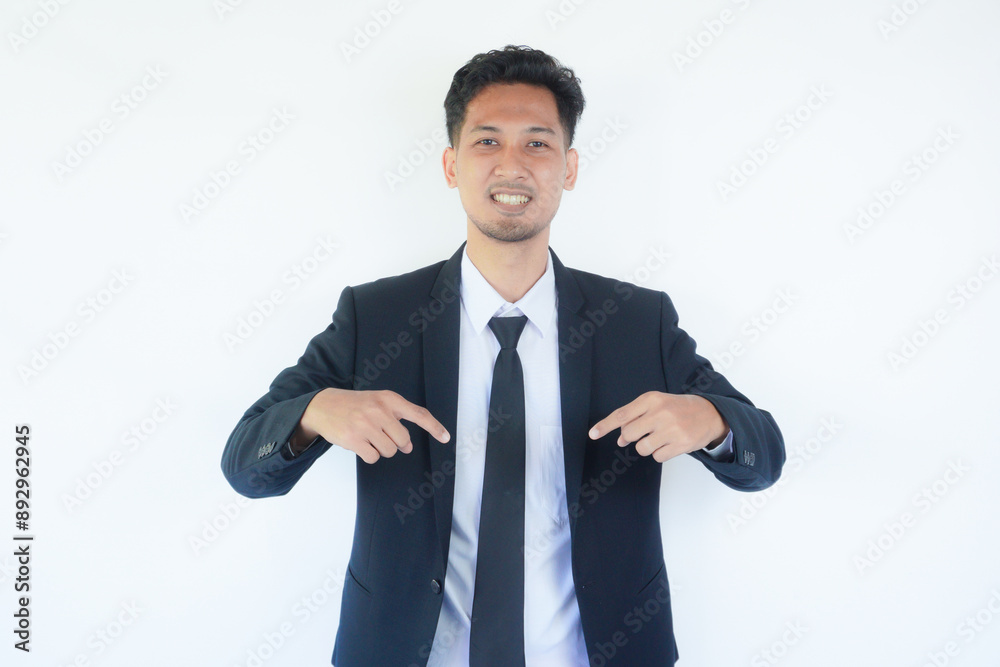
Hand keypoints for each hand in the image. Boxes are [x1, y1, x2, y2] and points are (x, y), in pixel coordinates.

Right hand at [293, 388, 449, 463]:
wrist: (324, 405)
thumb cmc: (356, 405)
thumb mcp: (378, 403)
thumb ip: (396, 421)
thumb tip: (408, 446)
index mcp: (389, 399)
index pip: (418, 414)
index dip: (434, 427)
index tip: (445, 437)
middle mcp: (379, 410)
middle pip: (403, 440)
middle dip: (395, 443)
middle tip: (381, 435)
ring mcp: (365, 424)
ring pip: (389, 451)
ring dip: (381, 449)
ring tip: (368, 437)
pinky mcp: (353, 438)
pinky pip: (373, 457)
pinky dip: (369, 455)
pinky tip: (360, 444)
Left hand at [588, 391, 728, 462]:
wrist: (710, 414)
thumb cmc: (677, 408)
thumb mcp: (656, 404)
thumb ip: (636, 418)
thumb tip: (620, 440)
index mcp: (652, 399)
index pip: (622, 414)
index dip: (605, 425)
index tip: (593, 434)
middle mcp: (661, 412)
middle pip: (629, 434)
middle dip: (631, 438)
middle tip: (644, 432)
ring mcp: (672, 429)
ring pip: (642, 448)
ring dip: (647, 446)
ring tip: (660, 437)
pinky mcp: (681, 444)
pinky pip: (657, 457)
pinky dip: (660, 453)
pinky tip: (670, 443)